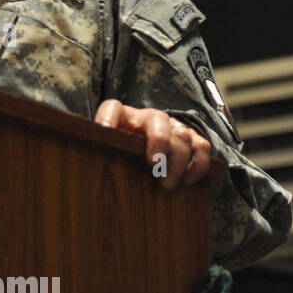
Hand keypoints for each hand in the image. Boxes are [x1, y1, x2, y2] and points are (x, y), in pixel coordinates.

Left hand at [93, 99, 211, 190]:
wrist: (148, 153)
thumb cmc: (125, 154)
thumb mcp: (112, 152)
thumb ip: (104, 153)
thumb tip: (90, 170)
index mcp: (124, 118)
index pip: (113, 108)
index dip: (108, 117)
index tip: (104, 131)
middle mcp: (149, 118)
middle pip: (158, 119)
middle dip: (160, 142)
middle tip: (155, 165)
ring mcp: (172, 127)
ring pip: (182, 135)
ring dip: (178, 162)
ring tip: (167, 184)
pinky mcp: (190, 139)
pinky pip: (202, 146)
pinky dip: (198, 164)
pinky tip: (188, 181)